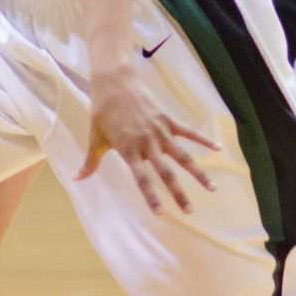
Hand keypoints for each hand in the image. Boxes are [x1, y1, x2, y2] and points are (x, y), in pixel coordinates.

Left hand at [77, 66, 217, 213]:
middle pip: (166, 172)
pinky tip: (218, 149)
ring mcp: (160, 131)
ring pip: (182, 156)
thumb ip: (90, 162)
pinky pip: (189, 132)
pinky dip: (203, 140)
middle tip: (189, 211)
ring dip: (198, 172)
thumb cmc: (102, 112)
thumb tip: (77, 179)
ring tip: (211, 188)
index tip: (161, 213)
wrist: (114, 82)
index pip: (142, 178)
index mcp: (129, 150)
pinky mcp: (167, 119)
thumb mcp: (95, 138)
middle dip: (179, 193)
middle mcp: (147, 143)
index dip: (151, 196)